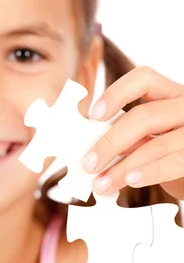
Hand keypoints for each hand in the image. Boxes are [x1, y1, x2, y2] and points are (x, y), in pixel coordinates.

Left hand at [81, 66, 183, 199]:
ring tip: (101, 183)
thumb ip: (125, 136)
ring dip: (123, 167)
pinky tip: (130, 180)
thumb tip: (89, 146)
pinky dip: (149, 173)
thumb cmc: (170, 155)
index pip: (144, 79)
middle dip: (111, 142)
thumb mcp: (147, 139)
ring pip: (156, 144)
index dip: (117, 93)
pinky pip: (174, 162)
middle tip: (88, 164)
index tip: (94, 114)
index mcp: (169, 95)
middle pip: (145, 116)